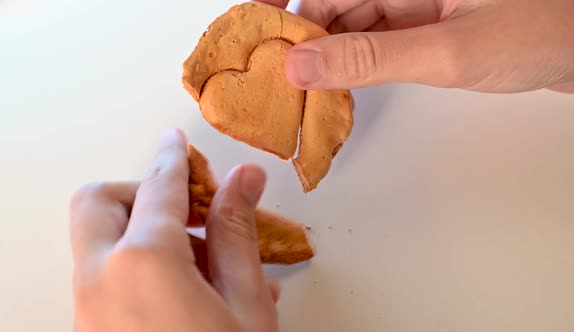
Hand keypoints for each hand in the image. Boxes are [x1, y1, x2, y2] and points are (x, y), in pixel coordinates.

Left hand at [69, 129, 278, 331]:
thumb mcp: (245, 304)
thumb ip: (237, 235)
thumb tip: (244, 178)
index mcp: (144, 263)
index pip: (158, 188)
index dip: (174, 158)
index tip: (177, 141)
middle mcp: (100, 282)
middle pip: (99, 202)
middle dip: (140, 194)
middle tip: (187, 210)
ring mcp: (86, 311)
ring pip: (102, 244)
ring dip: (145, 236)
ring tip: (208, 269)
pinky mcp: (89, 331)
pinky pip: (107, 280)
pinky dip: (141, 270)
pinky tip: (189, 292)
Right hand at [260, 0, 573, 92]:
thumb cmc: (540, 32)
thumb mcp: (445, 51)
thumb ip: (369, 59)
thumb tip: (302, 66)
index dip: (284, 14)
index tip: (253, 39)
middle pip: (333, 8)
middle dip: (304, 45)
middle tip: (277, 85)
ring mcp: (415, 5)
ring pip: (352, 28)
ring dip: (328, 60)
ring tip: (304, 96)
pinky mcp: (426, 26)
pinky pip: (377, 44)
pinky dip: (356, 67)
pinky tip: (342, 90)